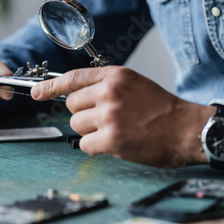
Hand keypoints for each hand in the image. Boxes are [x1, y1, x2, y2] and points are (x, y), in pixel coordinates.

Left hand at [31, 66, 214, 167]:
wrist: (185, 129)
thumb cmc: (162, 108)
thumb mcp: (135, 83)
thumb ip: (106, 84)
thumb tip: (76, 94)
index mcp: (115, 76)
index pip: (73, 78)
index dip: (51, 86)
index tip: (37, 93)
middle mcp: (109, 92)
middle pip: (72, 105)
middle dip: (83, 114)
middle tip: (104, 119)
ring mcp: (109, 116)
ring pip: (77, 125)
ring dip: (90, 131)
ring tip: (114, 131)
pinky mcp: (111, 139)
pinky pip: (85, 144)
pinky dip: (95, 147)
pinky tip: (114, 144)